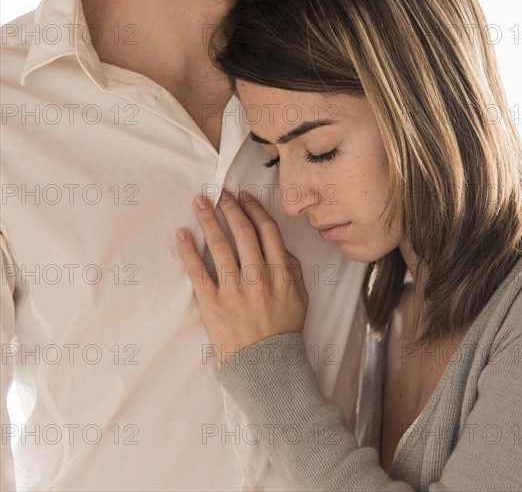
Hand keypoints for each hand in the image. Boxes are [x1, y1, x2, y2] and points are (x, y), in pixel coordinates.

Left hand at [176, 189, 308, 363]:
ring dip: (208, 219)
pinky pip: (197, 272)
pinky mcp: (212, 303)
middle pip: (242, 232)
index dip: (254, 209)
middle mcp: (258, 277)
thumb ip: (292, 267)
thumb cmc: (284, 329)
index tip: (244, 198)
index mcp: (281, 272)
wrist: (267, 365)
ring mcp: (234, 290)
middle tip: (220, 194)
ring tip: (199, 202)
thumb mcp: (300, 296)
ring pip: (219, 245)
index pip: (266, 231)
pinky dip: (188, 250)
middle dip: (230, 207)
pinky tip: (183, 233)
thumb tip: (276, 244)